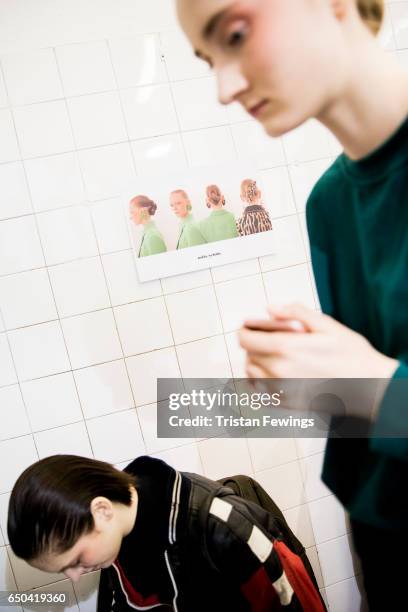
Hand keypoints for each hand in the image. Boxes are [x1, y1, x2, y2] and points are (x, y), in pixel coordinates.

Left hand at [239, 303, 397, 380]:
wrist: (369, 387)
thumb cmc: (351, 356)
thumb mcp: (326, 324)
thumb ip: (295, 313)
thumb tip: (270, 308)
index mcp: (285, 348)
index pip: (245, 339)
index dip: (245, 330)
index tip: (250, 327)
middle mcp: (278, 371)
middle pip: (248, 354)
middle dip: (255, 344)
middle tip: (272, 338)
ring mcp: (281, 390)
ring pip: (251, 373)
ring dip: (256, 362)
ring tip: (274, 356)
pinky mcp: (286, 405)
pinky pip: (260, 392)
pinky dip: (261, 382)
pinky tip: (275, 375)